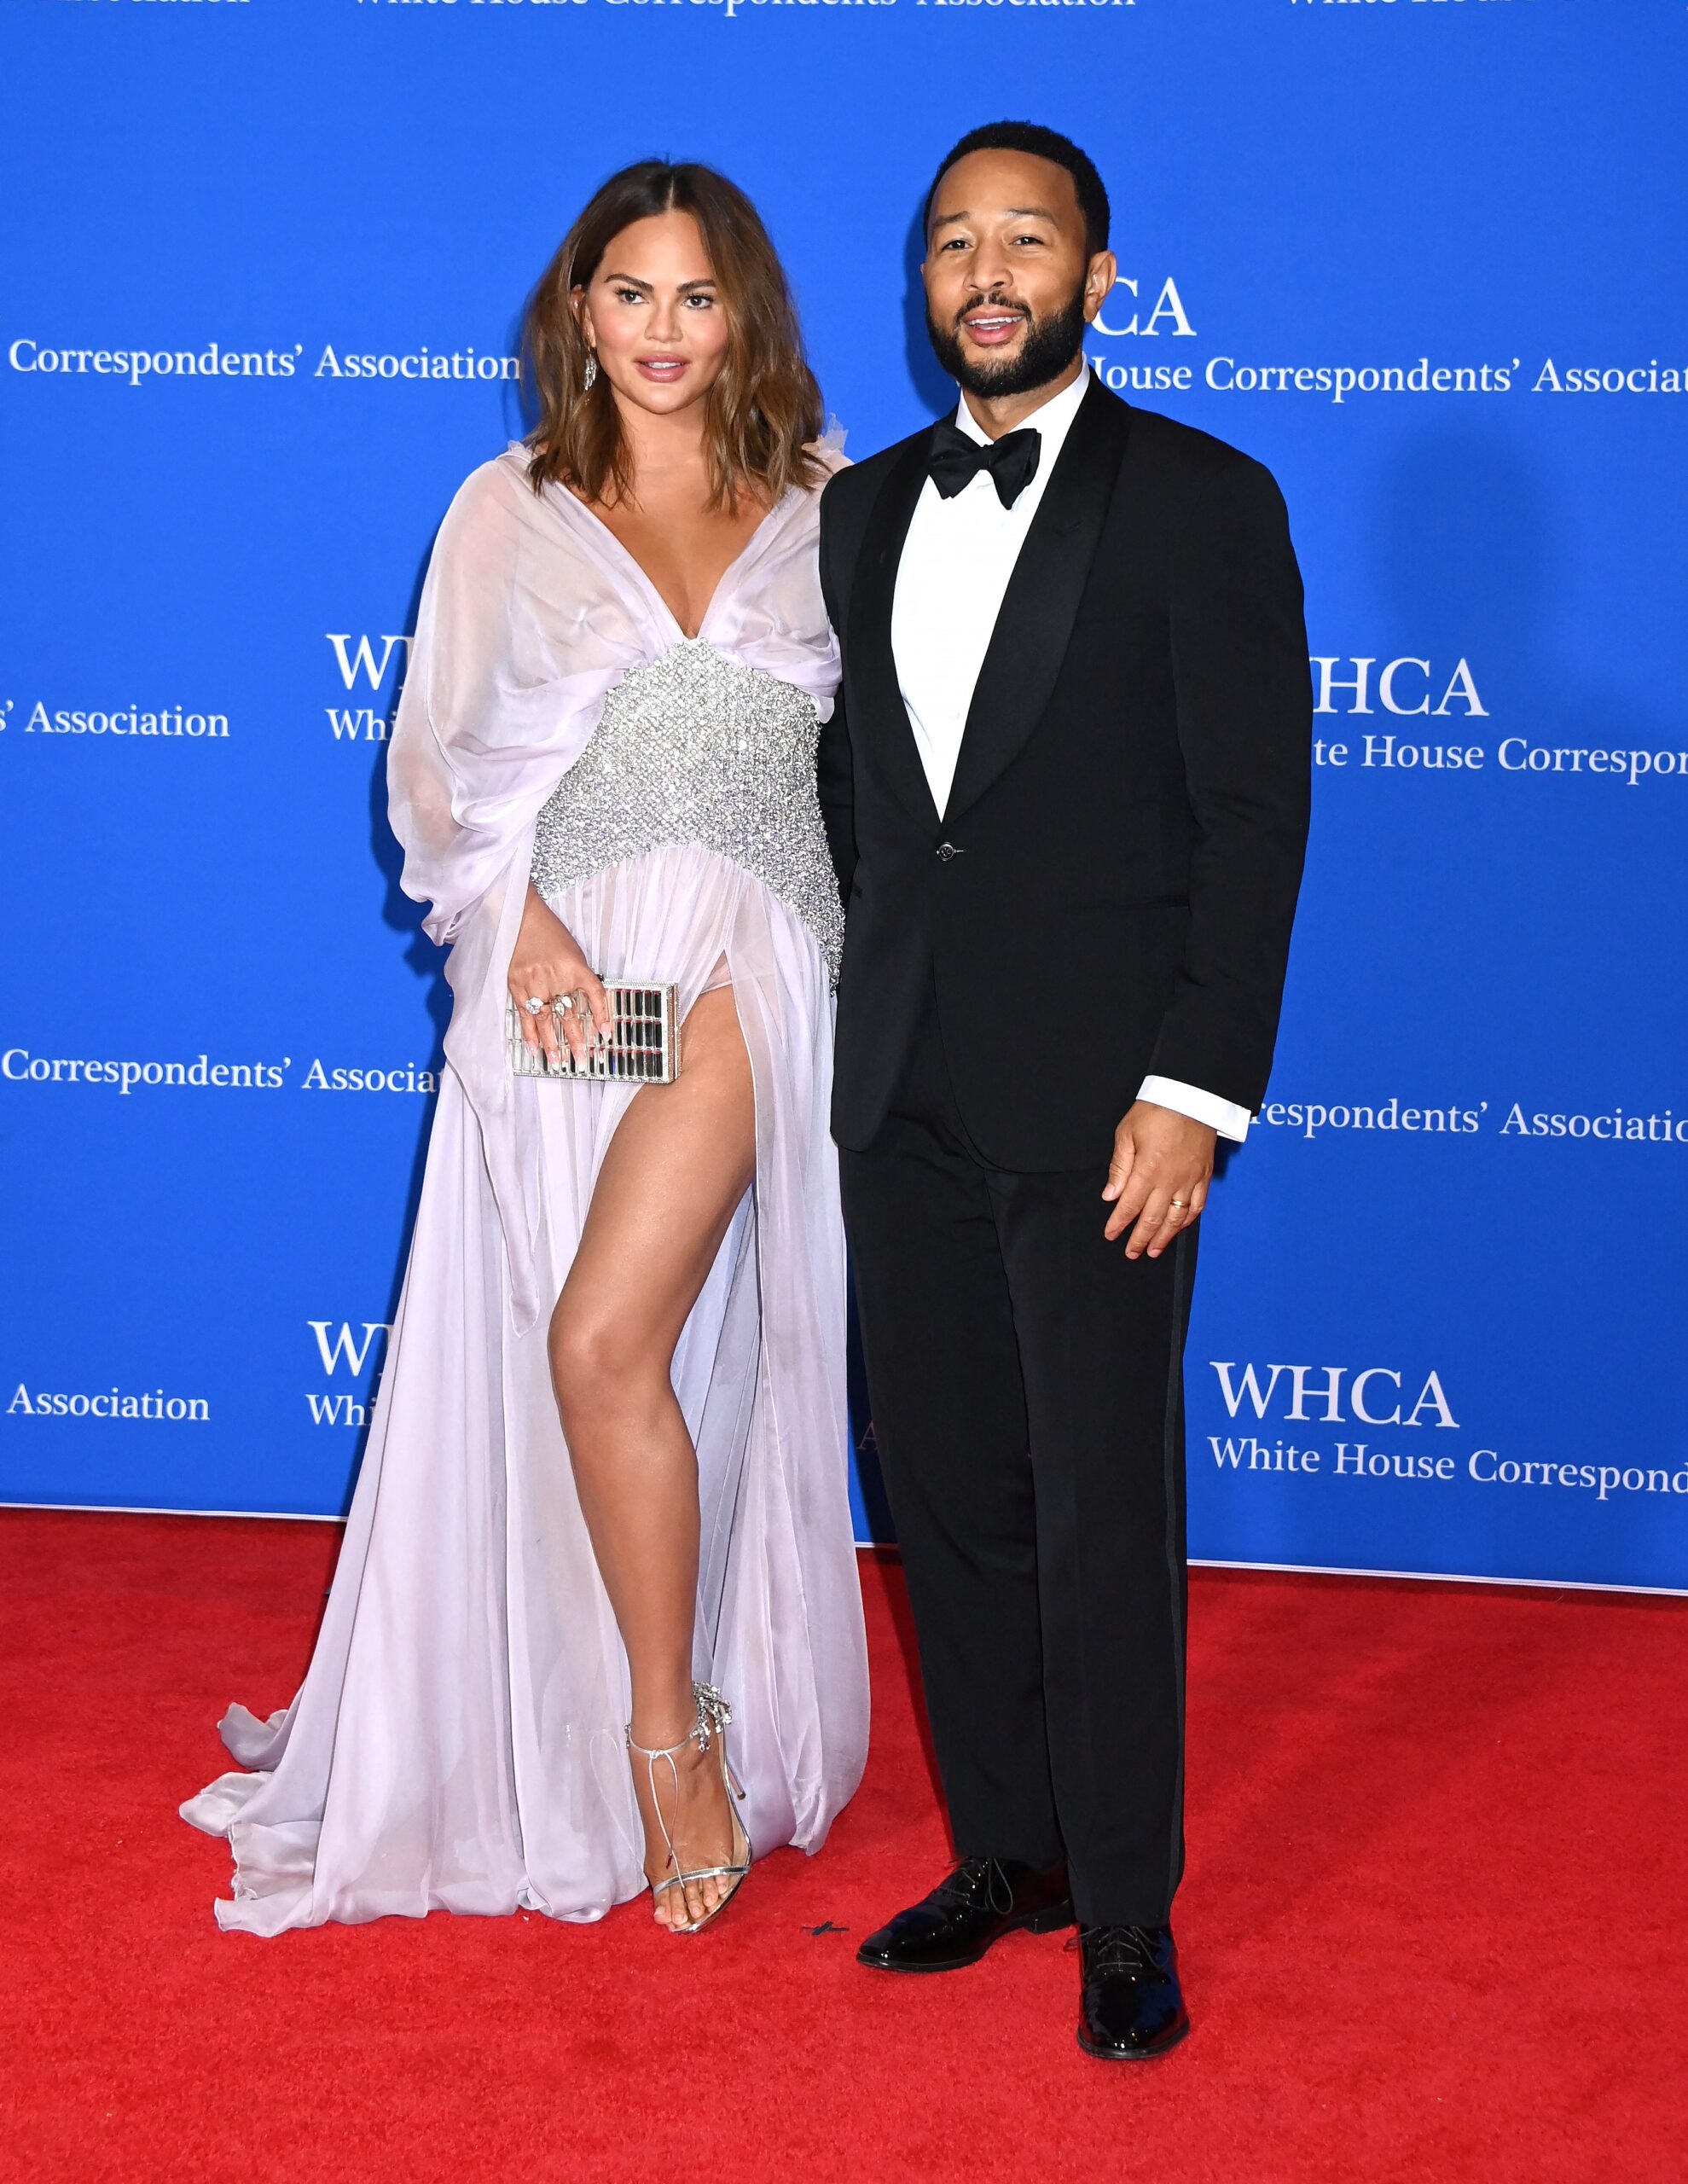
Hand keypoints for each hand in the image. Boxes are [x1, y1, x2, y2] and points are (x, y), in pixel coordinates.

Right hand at [507, 885, 611, 1067]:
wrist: (522, 918)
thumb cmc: (551, 935)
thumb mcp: (574, 954)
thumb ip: (580, 978)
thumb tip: (587, 1005)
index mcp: (576, 968)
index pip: (595, 996)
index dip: (602, 1016)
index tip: (606, 1034)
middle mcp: (557, 978)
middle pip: (569, 1014)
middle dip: (576, 1040)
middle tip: (582, 1060)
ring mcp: (535, 983)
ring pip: (545, 1019)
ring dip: (552, 1043)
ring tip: (557, 1061)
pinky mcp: (516, 985)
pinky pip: (524, 1014)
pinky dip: (529, 1032)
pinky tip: (533, 1048)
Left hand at [1102, 1101, 1215, 1258]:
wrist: (1193, 1095)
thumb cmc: (1157, 1109)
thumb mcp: (1127, 1133)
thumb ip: (1119, 1167)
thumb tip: (1111, 1195)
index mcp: (1147, 1170)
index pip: (1129, 1206)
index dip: (1119, 1224)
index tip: (1111, 1235)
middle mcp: (1170, 1180)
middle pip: (1152, 1219)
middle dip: (1140, 1239)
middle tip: (1131, 1252)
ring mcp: (1190, 1180)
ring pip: (1176, 1218)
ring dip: (1164, 1237)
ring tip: (1154, 1250)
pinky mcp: (1204, 1175)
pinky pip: (1197, 1205)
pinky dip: (1187, 1220)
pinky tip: (1179, 1228)